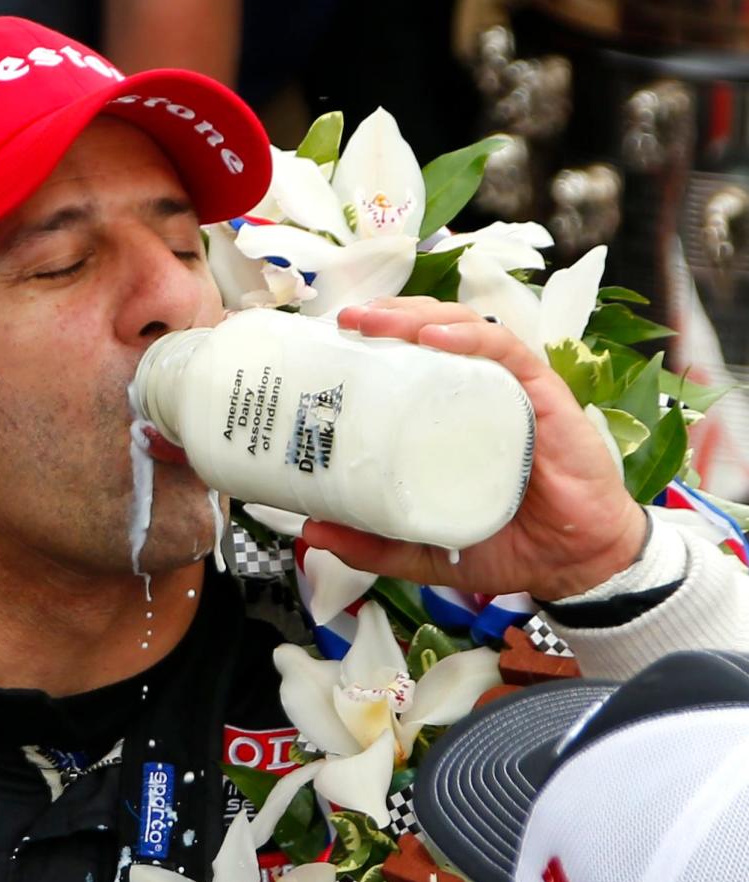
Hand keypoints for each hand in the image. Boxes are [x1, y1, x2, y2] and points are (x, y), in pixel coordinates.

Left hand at [302, 297, 646, 601]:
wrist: (570, 566)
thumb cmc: (504, 543)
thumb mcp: (420, 547)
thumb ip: (371, 543)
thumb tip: (310, 532)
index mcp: (447, 414)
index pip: (410, 358)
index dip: (373, 339)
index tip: (331, 339)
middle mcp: (478, 392)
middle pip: (431, 331)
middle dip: (388, 315)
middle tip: (346, 321)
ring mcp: (511, 390)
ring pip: (465, 330)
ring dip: (419, 316)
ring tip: (379, 320)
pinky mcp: (544, 397)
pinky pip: (508, 352)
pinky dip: (471, 337)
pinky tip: (436, 336)